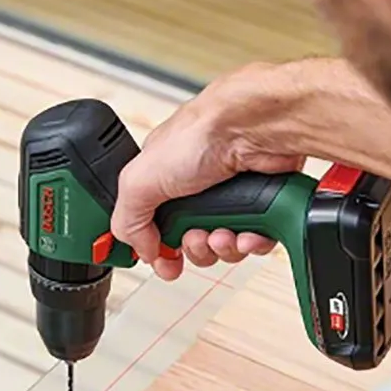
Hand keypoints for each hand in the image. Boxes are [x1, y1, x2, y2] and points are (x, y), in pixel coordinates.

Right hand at [111, 65, 304, 280]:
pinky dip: (250, 243)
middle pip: (192, 244)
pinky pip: (255, 242)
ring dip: (222, 248)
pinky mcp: (262, 204)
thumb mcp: (140, 180)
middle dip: (194, 250)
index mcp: (163, 180)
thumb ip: (128, 219)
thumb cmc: (202, 134)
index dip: (159, 249)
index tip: (163, 262)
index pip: (155, 227)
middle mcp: (197, 189)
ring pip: (224, 247)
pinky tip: (247, 232)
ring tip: (223, 232)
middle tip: (195, 237)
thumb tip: (140, 250)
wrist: (253, 128)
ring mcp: (231, 197)